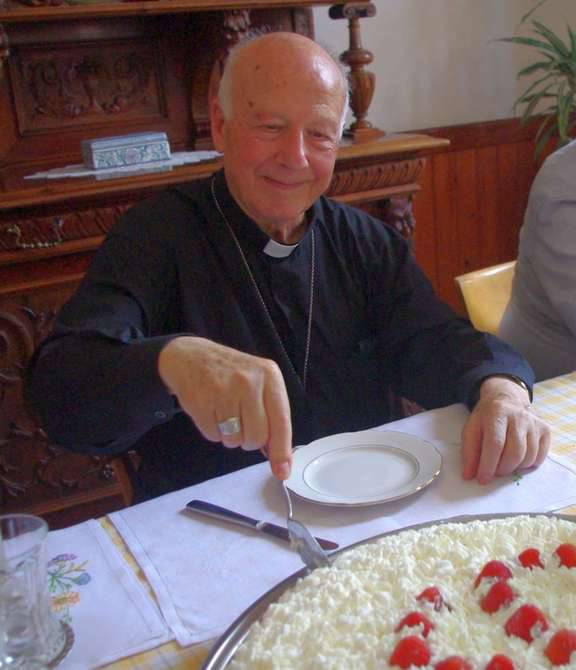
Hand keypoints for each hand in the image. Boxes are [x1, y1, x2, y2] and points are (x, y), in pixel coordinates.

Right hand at [157, 336, 291, 478]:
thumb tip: (281, 462)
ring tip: (225, 413)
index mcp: (270, 376)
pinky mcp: (201, 401)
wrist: (192, 357)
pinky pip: (213, 436)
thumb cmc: (232, 374)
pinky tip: (211, 411)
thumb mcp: (260, 385)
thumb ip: (272, 418)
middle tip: (242, 422)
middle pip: (256, 437)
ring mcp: (223, 390)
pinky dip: (213, 431)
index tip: (282, 471)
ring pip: (234, 440)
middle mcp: (249, 382)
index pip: (281, 421)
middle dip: (249, 439)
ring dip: (230, 436)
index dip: (281, 450)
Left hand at [461, 376, 549, 483]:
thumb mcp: (471, 428)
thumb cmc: (487, 417)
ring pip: (528, 456)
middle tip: (494, 472)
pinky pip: (540, 456)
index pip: (495, 444)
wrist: (507, 398)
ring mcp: (534, 423)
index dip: (488, 465)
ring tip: (503, 464)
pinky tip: (517, 460)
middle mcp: (519, 416)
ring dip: (514, 468)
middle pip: (514, 453)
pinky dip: (527, 465)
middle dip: (502, 469)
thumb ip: (469, 451)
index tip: (482, 479)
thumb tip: (469, 475)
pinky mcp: (545, 430)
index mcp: (497, 413)